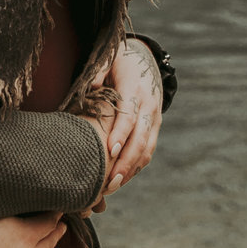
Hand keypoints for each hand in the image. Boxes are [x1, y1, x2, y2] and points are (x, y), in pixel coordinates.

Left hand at [100, 37, 163, 196]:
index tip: (109, 151)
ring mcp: (154, 118)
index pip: (129, 115)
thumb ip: (98, 72)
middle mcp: (148, 106)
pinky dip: (136, 167)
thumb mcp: (109, 59)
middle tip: (109, 182)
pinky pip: (148, 151)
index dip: (120, 134)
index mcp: (135, 89)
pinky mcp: (155, 127)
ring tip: (111, 188)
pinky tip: (120, 180)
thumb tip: (91, 86)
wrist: (147, 61)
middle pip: (140, 139)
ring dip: (131, 170)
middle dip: (125, 162)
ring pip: (146, 149)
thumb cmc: (120, 62)